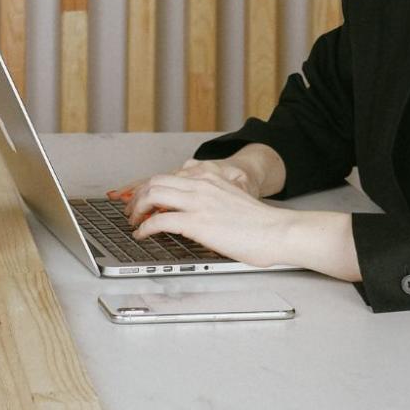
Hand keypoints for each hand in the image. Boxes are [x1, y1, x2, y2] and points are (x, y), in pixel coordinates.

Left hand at [120, 169, 294, 266]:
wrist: (278, 231)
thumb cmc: (260, 224)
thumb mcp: (232, 199)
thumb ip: (211, 199)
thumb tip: (194, 212)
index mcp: (210, 177)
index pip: (168, 175)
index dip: (148, 186)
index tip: (140, 197)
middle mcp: (201, 184)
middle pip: (154, 182)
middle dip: (137, 196)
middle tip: (131, 209)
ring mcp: (198, 202)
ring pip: (152, 195)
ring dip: (137, 209)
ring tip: (133, 221)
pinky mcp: (197, 222)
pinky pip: (160, 221)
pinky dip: (145, 228)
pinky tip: (143, 234)